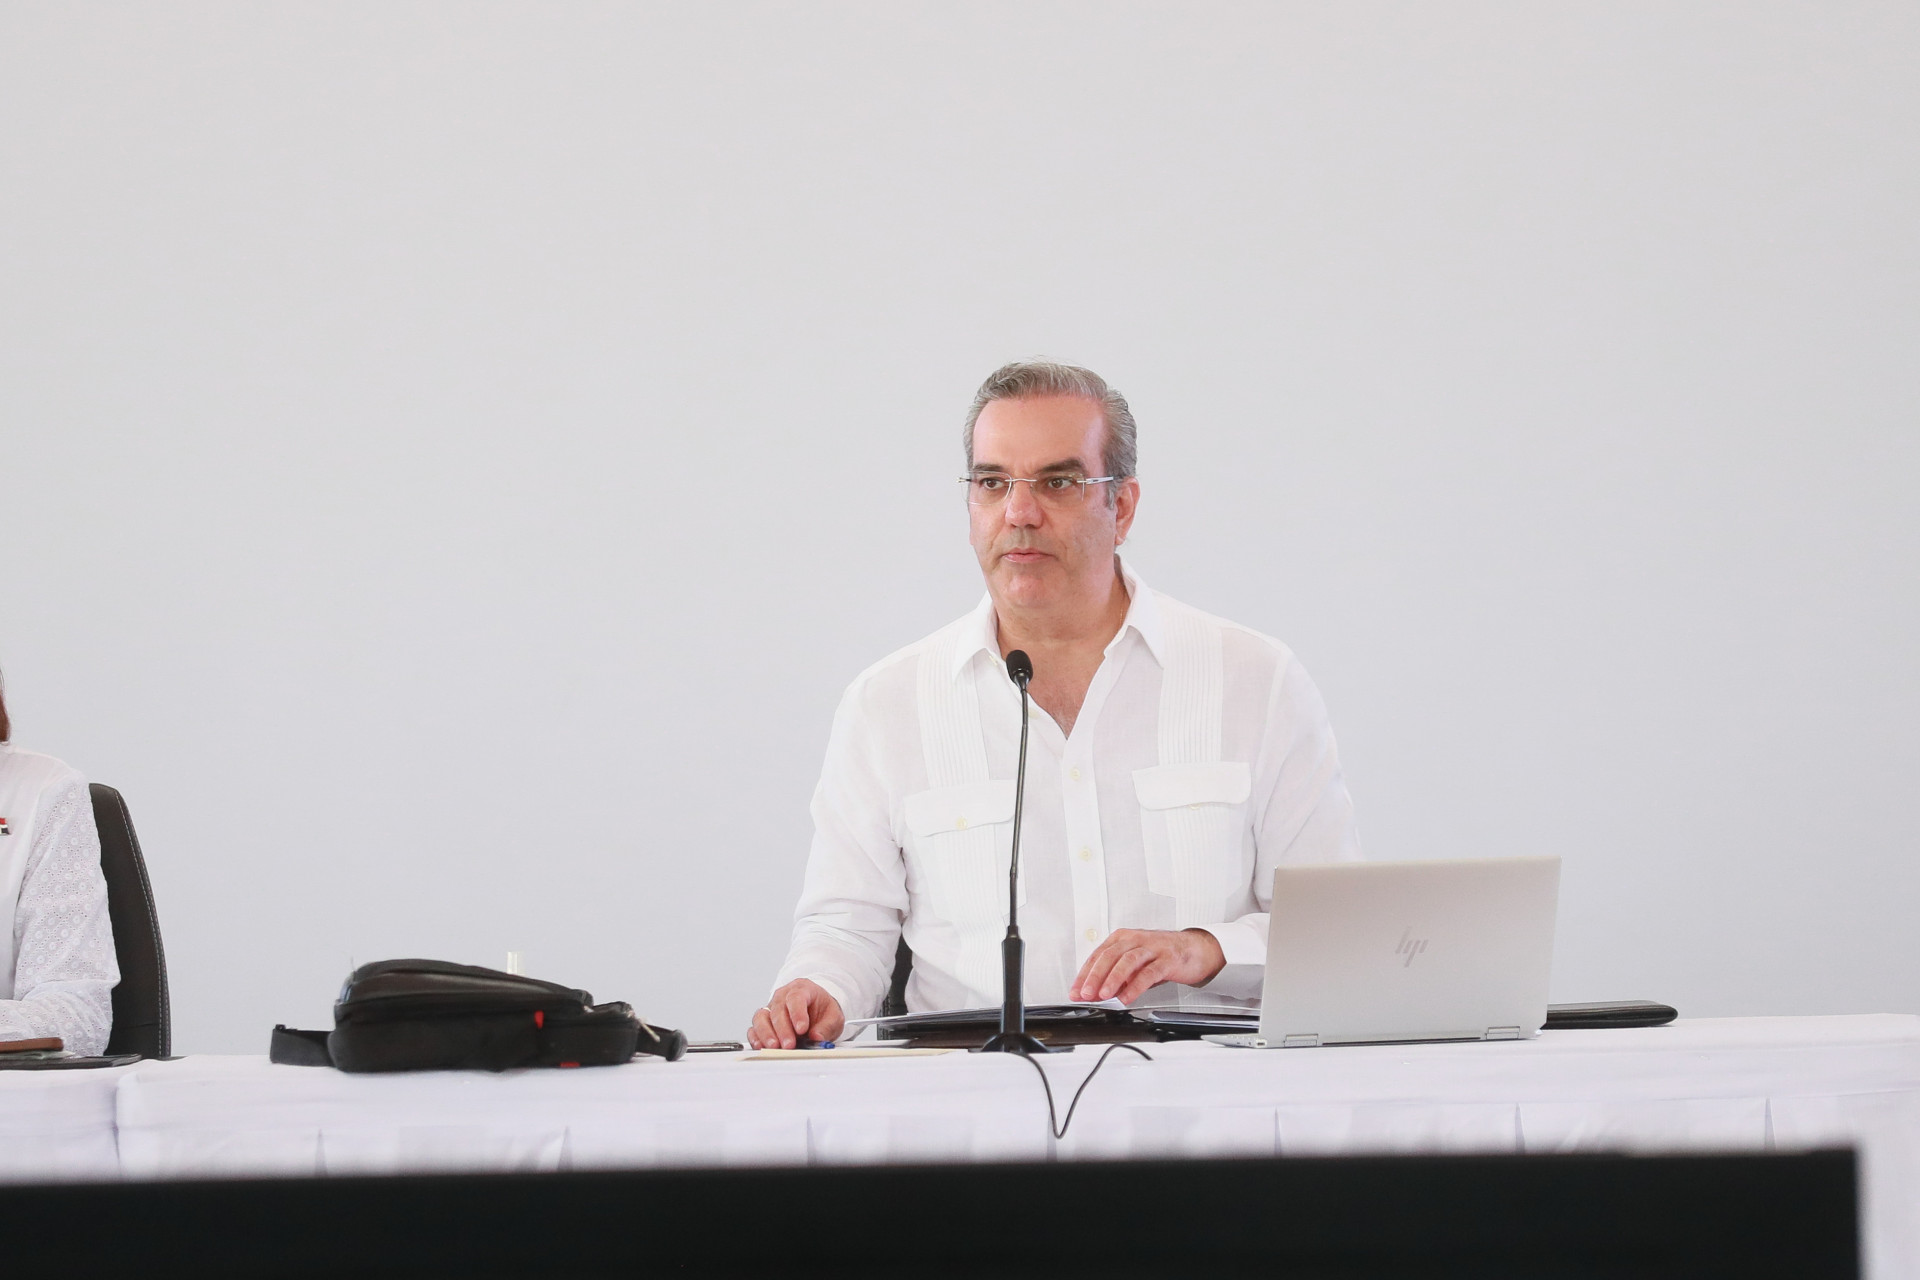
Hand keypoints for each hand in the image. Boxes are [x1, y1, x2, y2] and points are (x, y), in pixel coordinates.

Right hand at [748, 979, 845, 1048]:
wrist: (816, 1009)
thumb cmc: (823, 1010)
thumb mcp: (834, 1016)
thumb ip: (826, 1027)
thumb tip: (816, 1038)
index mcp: (802, 989)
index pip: (796, 997)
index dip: (797, 1013)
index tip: (802, 1029)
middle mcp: (783, 996)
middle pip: (778, 1009)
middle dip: (783, 1029)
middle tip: (789, 1045)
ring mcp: (771, 1007)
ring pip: (761, 1017)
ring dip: (766, 1033)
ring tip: (775, 1047)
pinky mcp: (763, 1021)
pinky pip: (754, 1028)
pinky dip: (756, 1037)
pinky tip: (762, 1046)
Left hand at [1069, 928, 1225, 1004]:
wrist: (1193, 950)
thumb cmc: (1160, 955)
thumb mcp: (1135, 965)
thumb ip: (1116, 978)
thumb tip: (1096, 995)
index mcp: (1122, 938)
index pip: (1097, 955)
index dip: (1084, 974)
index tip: (1076, 991)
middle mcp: (1135, 940)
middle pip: (1109, 956)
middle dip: (1094, 976)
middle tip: (1085, 994)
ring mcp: (1152, 948)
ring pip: (1127, 961)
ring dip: (1113, 979)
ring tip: (1104, 995)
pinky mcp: (1167, 959)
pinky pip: (1148, 972)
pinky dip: (1135, 986)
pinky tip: (1127, 997)